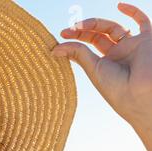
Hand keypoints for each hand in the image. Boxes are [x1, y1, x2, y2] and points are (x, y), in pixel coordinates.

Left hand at [51, 3, 151, 132]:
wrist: (140, 94)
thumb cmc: (116, 87)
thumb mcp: (93, 69)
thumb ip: (78, 54)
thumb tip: (55, 48)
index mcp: (106, 63)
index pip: (90, 44)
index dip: (76, 37)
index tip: (62, 35)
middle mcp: (120, 53)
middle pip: (99, 34)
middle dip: (82, 30)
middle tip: (67, 31)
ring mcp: (133, 45)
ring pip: (113, 27)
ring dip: (95, 23)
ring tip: (79, 25)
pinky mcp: (147, 39)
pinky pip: (143, 21)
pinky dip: (132, 11)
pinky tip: (119, 5)